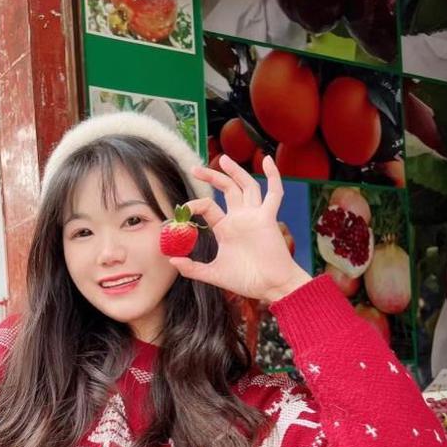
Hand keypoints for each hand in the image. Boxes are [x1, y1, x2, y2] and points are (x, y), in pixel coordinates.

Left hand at [171, 154, 311, 302]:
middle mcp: (240, 218)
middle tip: (195, 169)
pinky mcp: (268, 218)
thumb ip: (193, 269)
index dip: (193, 205)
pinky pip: (274, 193)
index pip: (208, 206)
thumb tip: (172, 261)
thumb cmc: (246, 281)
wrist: (271, 287)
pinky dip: (273, 176)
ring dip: (236, 171)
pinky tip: (268, 160)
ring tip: (223, 159)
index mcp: (226, 228)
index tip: (180, 212)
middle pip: (227, 189)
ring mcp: (255, 216)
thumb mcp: (214, 274)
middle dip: (212, 176)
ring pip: (247, 185)